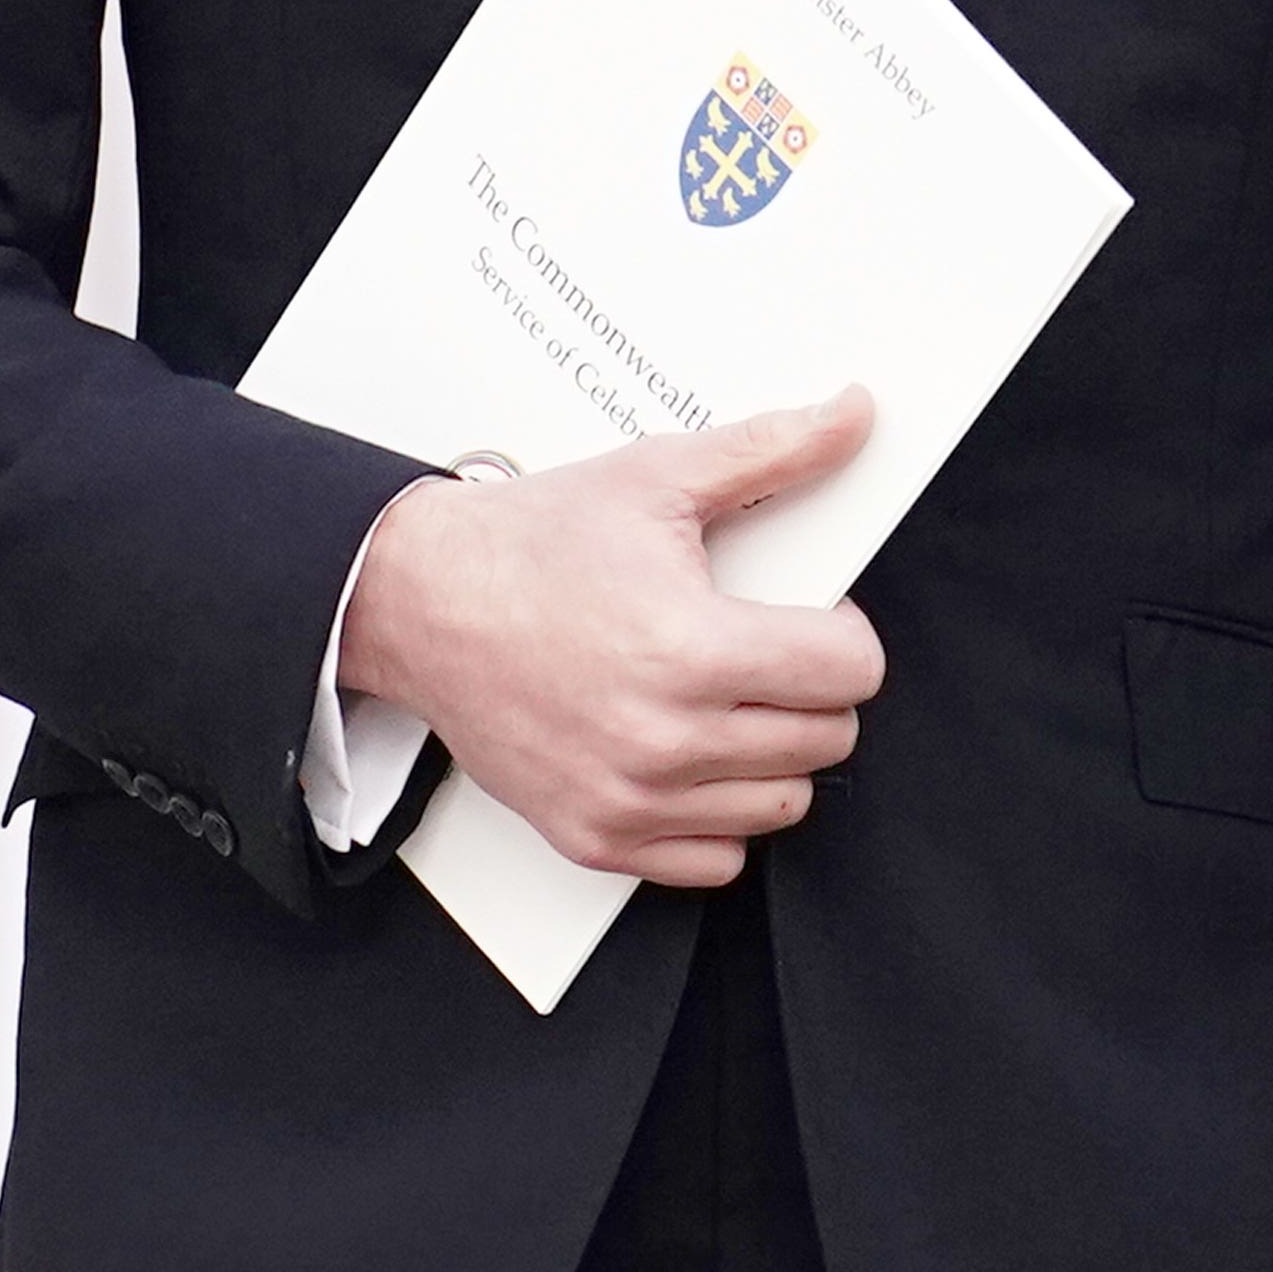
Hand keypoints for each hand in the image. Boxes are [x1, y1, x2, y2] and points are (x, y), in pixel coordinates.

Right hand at [324, 391, 884, 884]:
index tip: (814, 617)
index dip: (844, 633)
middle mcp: (663, 737)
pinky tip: (694, 757)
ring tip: (731, 700)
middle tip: (769, 652)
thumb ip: (773, 450)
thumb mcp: (658, 476)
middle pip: (826, 738)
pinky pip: (718, 859)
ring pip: (784, 803)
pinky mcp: (595, 837)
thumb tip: (856, 413)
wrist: (416, 601)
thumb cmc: (533, 541)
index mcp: (691, 648)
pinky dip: (720, 814)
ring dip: (775, 754)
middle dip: (815, 690)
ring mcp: (629, 797)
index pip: (852, 672)